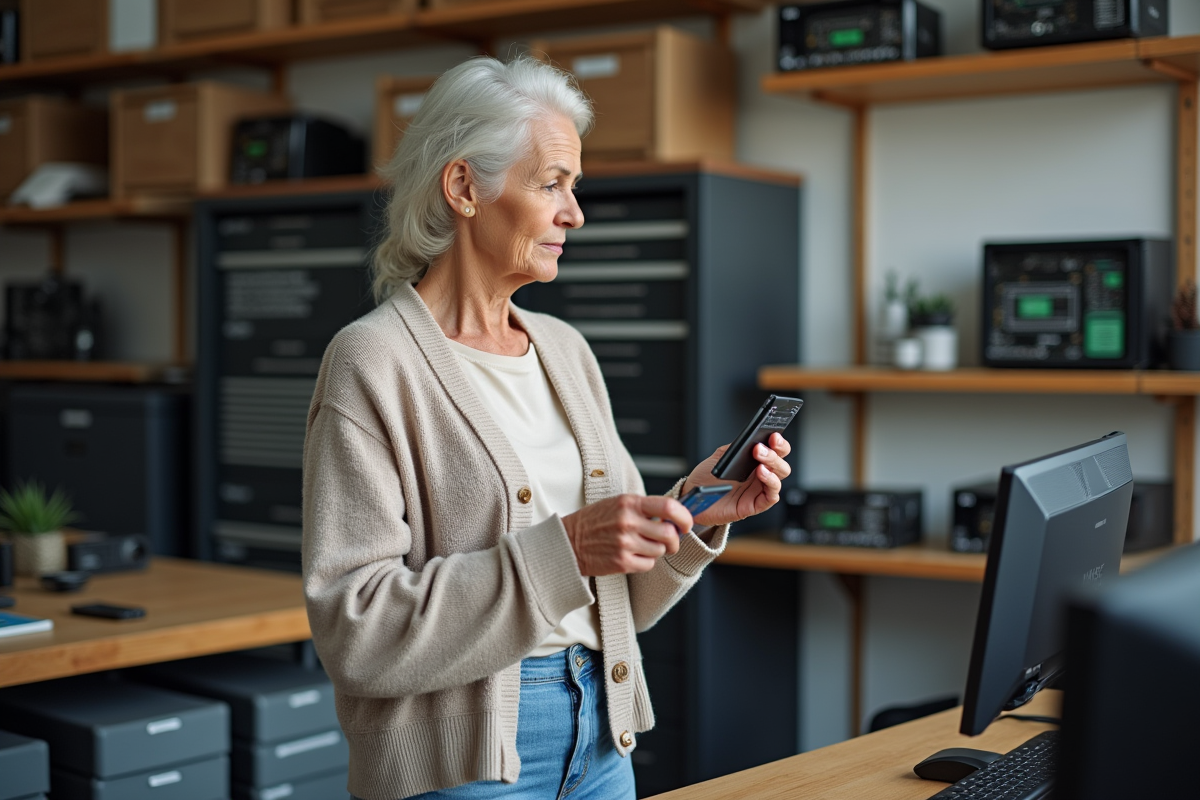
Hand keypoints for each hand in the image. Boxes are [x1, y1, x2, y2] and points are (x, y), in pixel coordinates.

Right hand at [562, 495, 689, 575]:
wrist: (568, 542)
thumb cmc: (595, 521)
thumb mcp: (618, 503)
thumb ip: (644, 507)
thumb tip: (674, 515)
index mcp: (629, 503)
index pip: (668, 506)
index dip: (684, 516)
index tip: (686, 523)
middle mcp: (628, 522)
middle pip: (670, 533)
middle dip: (674, 539)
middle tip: (670, 540)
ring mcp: (625, 543)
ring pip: (661, 551)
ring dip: (657, 551)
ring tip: (643, 546)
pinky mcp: (621, 562)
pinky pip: (649, 564)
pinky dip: (646, 562)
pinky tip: (634, 555)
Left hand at [682, 432, 791, 526]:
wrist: (693, 499)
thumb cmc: (706, 479)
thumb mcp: (719, 457)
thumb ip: (735, 448)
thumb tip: (749, 438)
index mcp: (754, 461)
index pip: (775, 449)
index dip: (779, 442)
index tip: (773, 434)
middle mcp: (760, 474)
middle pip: (781, 461)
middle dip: (776, 451)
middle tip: (761, 446)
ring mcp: (759, 489)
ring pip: (780, 476)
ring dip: (773, 463)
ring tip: (759, 456)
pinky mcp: (756, 504)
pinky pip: (772, 495)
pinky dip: (771, 482)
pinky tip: (761, 472)